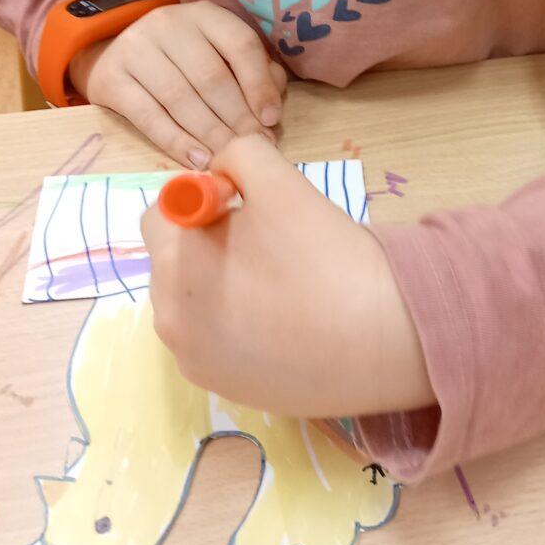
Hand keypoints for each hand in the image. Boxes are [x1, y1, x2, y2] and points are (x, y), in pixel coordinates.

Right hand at [70, 2, 287, 167]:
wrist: (114, 51)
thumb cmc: (180, 58)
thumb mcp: (216, 51)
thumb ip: (250, 71)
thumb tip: (270, 109)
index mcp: (204, 15)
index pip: (240, 45)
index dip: (259, 84)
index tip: (270, 119)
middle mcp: (169, 24)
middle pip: (211, 76)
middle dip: (236, 118)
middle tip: (252, 147)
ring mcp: (136, 48)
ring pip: (181, 98)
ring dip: (210, 133)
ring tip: (228, 157)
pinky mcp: (111, 78)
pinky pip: (148, 116)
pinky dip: (176, 141)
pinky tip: (197, 159)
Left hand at [141, 136, 433, 417]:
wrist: (382, 339)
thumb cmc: (327, 255)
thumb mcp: (281, 182)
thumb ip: (238, 155)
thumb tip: (220, 170)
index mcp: (175, 264)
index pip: (161, 212)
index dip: (202, 198)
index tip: (247, 207)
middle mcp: (170, 319)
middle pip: (174, 259)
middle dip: (209, 242)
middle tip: (270, 243)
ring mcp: (195, 362)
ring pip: (194, 302)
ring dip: (221, 283)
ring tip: (282, 284)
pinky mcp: (224, 390)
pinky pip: (214, 341)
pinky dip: (239, 325)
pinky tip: (286, 323)